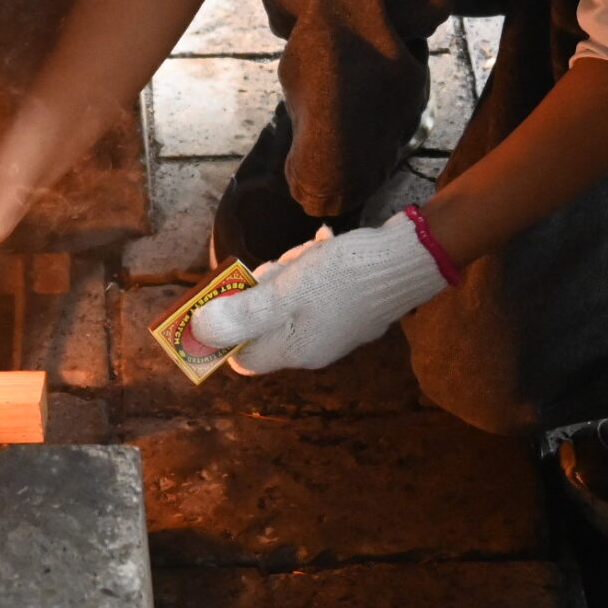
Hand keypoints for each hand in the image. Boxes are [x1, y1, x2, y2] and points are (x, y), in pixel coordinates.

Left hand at [187, 213, 449, 372]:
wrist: (408, 258)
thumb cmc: (344, 276)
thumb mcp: (283, 291)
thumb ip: (240, 315)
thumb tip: (199, 332)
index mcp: (294, 351)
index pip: (241, 357)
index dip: (226, 327)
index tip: (229, 294)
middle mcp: (312, 349)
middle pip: (262, 323)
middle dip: (262, 289)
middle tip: (280, 266)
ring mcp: (333, 331)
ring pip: (287, 301)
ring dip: (288, 273)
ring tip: (308, 254)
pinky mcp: (349, 309)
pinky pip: (313, 291)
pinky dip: (311, 269)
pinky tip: (324, 250)